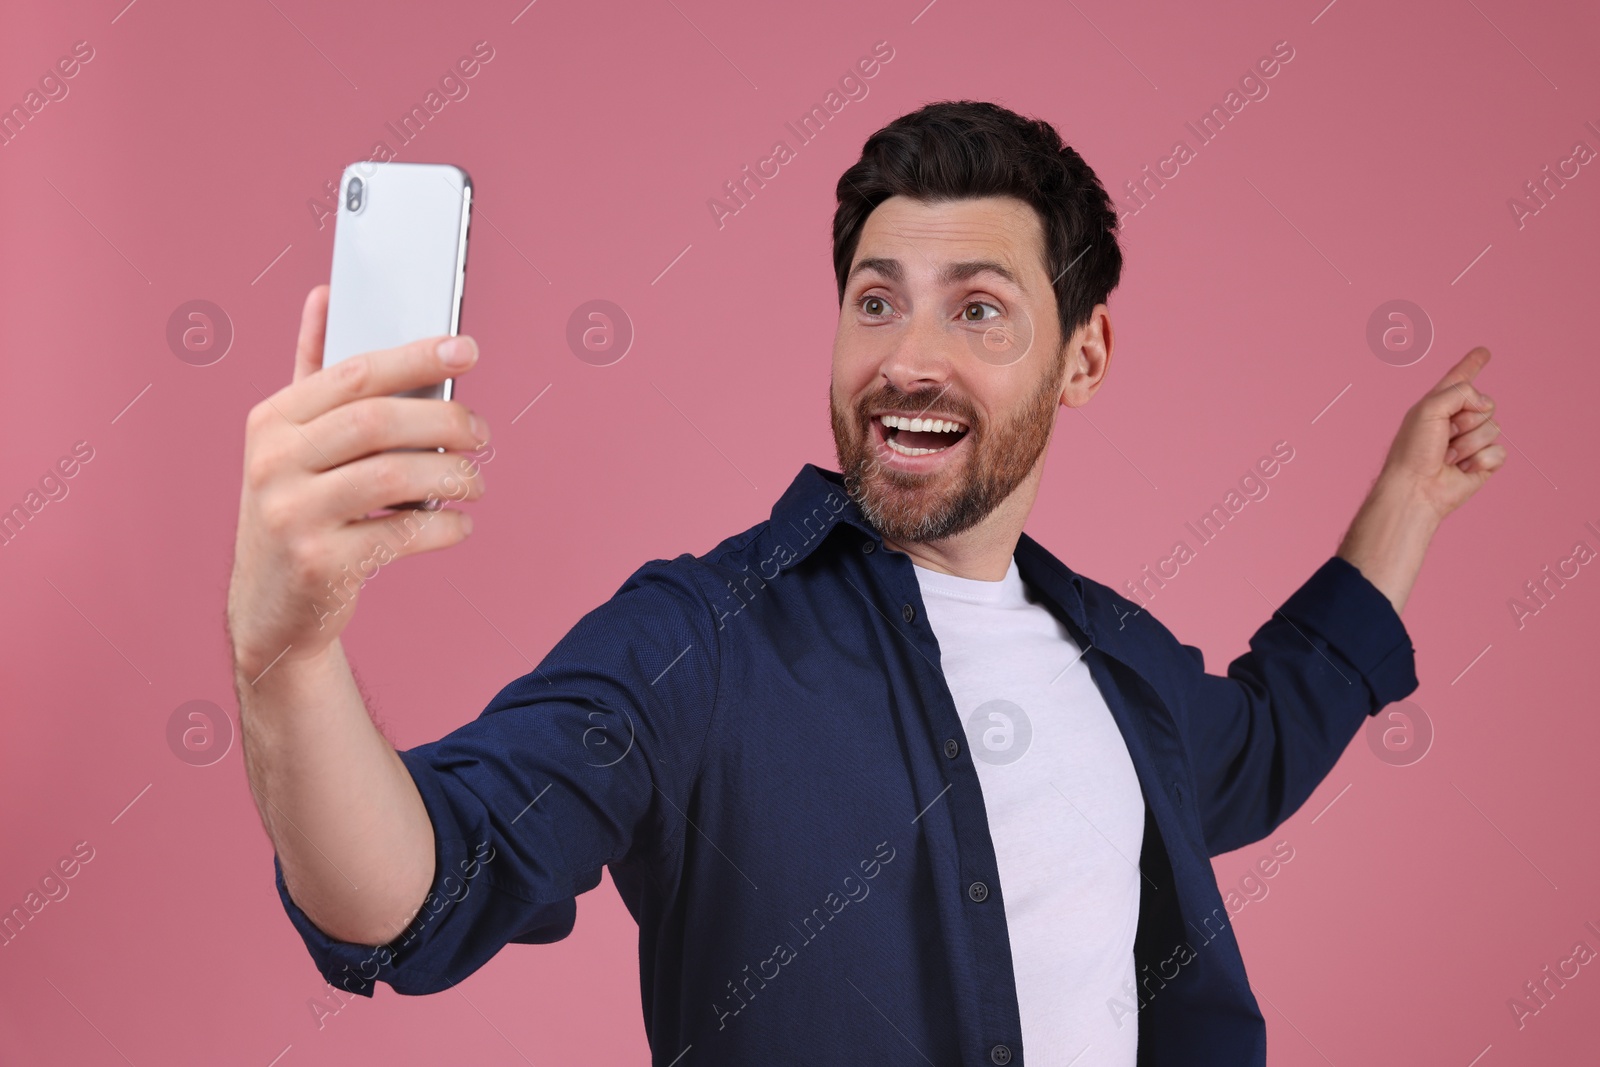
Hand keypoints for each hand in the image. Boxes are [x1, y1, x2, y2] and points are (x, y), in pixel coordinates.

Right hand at [225, 285, 489, 681]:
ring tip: (474, 480)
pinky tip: (458, 523)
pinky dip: (444, 525)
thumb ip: (313, 372)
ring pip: (395, 475)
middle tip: (482, 432)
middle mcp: (272, 463)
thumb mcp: (292, 443)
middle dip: (445, 419)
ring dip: (452, 474)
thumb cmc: (299, 512)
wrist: (273, 611)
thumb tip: (326, 296)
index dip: (415, 356)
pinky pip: (402, 531)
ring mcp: (291, 515)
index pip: (353, 372)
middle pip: (378, 420)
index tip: (467, 348)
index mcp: (271, 422)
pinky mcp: (320, 563)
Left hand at [1374, 346, 1505, 522]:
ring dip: (1469, 442)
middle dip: (1467, 418)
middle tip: (1443, 436)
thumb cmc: (1413, 450)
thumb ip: (1458, 392)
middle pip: (1486, 403)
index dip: (1472, 364)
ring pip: (1494, 427)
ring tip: (1447, 456)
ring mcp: (1472, 441)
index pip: (1460, 379)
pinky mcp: (1483, 462)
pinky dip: (1480, 460)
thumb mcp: (1428, 408)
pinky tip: (1461, 469)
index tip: (1483, 352)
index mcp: (1439, 404)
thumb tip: (1484, 403)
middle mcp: (1457, 420)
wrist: (1415, 488)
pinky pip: (1499, 451)